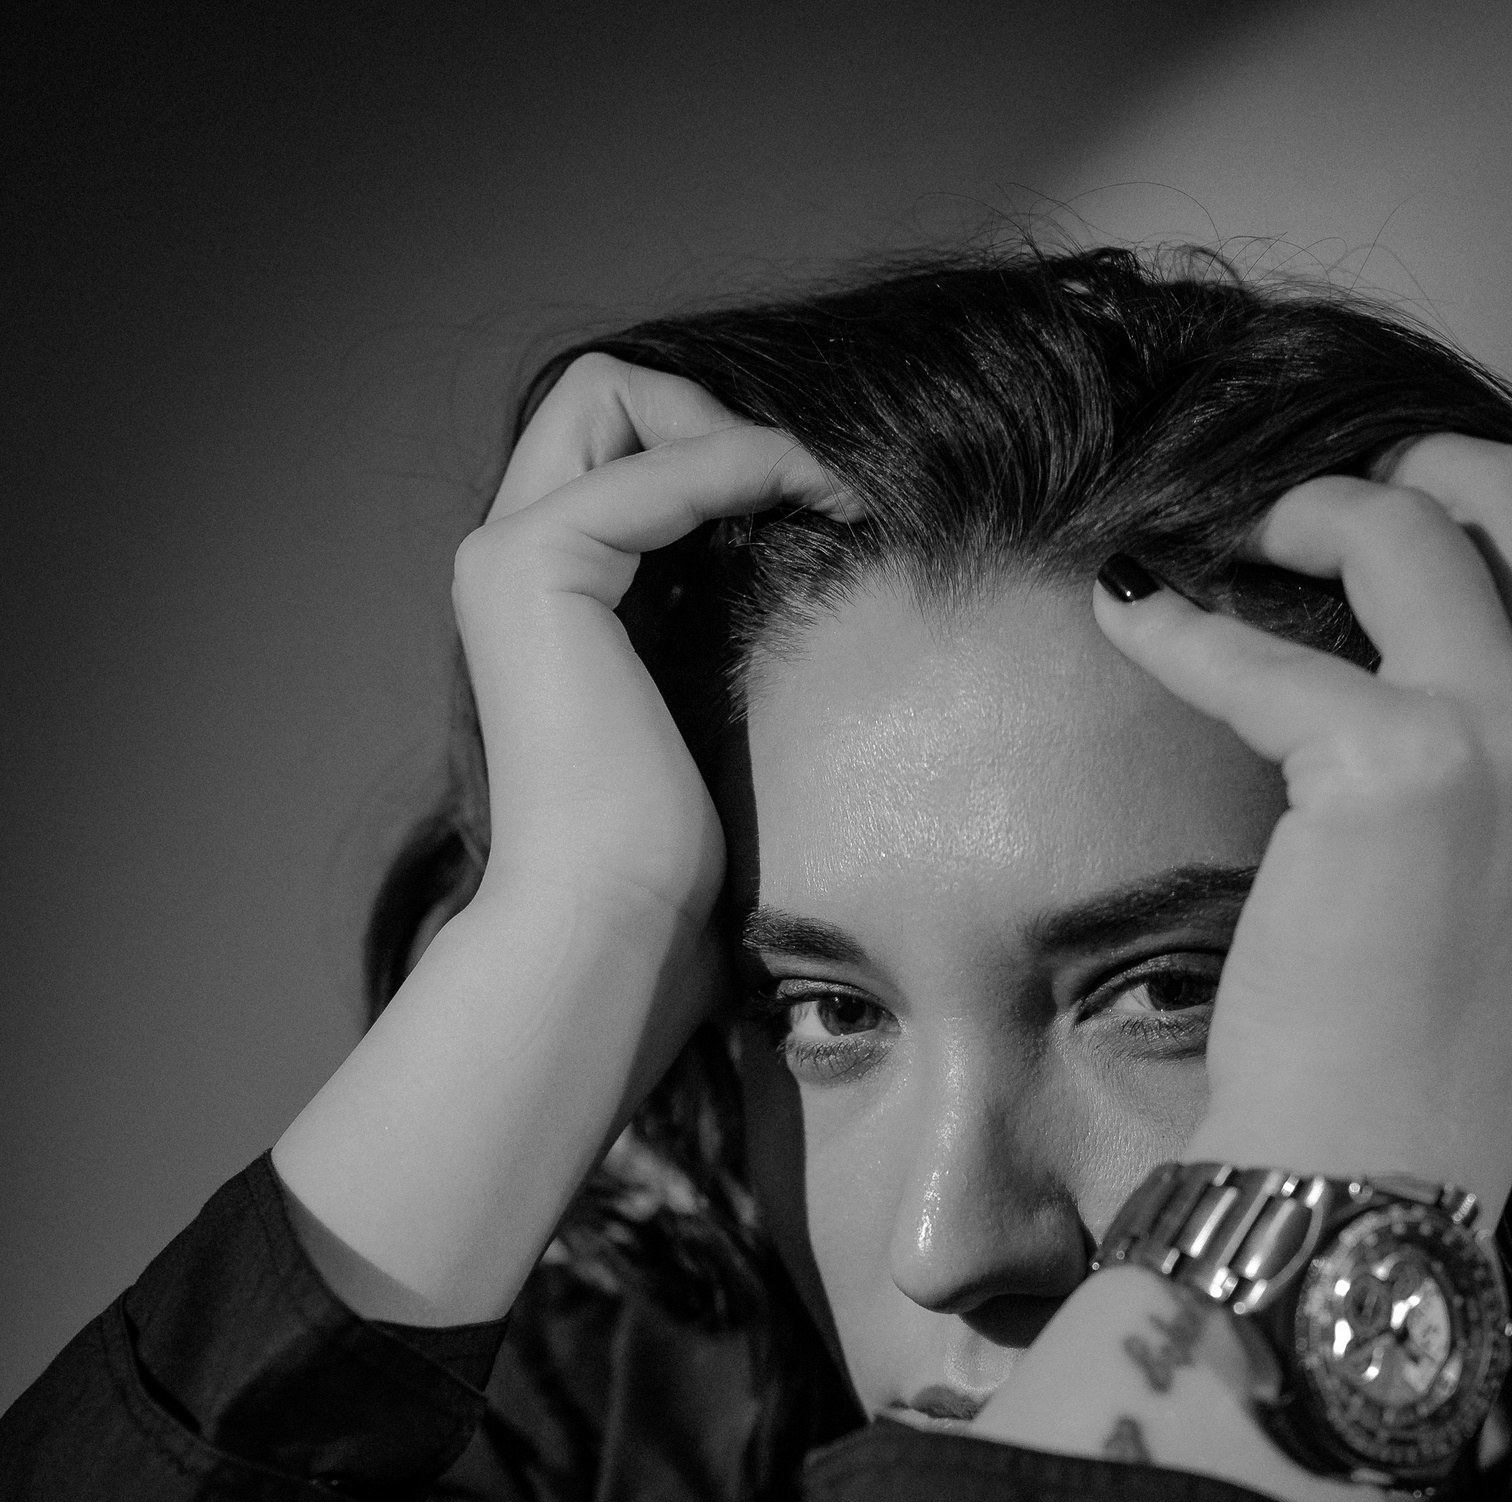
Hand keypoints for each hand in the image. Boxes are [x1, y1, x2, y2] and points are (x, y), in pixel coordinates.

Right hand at [272, 360, 854, 1324]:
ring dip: (735, 428)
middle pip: (597, 394)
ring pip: (611, 392)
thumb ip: (700, 619)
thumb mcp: (694, 703)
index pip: (612, 447)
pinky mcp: (538, 567)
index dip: (710, 448)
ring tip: (826, 494)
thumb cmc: (661, 855)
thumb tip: (774, 559)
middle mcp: (506, 560)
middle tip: (806, 486)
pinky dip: (745, 465)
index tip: (808, 510)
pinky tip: (811, 507)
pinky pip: (659, 464)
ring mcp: (509, 556)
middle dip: (711, 412)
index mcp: (542, 596)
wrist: (610, 919)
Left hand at [1092, 439, 1511, 1220]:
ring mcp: (1504, 735)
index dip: (1493, 531)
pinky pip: (1258, 650)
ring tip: (1231, 542)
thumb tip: (1491, 753)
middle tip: (1316, 508)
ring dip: (1308, 512)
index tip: (1405, 537)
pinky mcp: (1391, 761)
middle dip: (1414, 473)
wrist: (1383, 1155)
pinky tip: (1128, 612)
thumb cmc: (1441, 1061)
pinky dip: (1178, 626)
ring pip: (1406, 526)